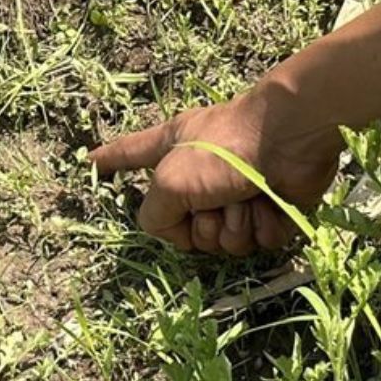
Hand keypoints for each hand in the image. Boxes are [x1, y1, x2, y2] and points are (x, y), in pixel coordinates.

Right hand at [89, 81, 341, 254]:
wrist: (288, 139)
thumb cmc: (224, 149)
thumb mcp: (170, 181)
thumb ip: (155, 214)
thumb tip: (176, 233)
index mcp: (173, 152)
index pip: (130, 155)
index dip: (110, 160)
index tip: (92, 161)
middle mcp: (203, 173)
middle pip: (186, 227)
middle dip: (202, 226)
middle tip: (213, 204)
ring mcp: (238, 192)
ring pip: (226, 241)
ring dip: (235, 226)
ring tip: (246, 199)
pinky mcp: (272, 207)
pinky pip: (259, 241)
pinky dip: (264, 227)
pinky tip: (269, 205)